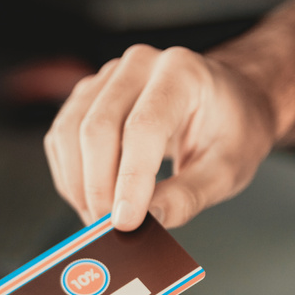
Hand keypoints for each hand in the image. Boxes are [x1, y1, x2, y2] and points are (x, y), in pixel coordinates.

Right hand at [44, 44, 278, 229]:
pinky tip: (91, 197)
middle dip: (98, 188)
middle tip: (110, 230)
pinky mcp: (88, 96)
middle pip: (97, 128)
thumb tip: (148, 221)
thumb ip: (188, 196)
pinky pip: (61, 137)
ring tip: (100, 219)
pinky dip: (70, 175)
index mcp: (182, 72)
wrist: (230, 102)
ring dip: (78, 184)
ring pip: (69, 132)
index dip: (129, 180)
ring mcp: (108, 78)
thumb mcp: (228, 168)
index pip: (144, 127)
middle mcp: (139, 65)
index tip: (125, 223)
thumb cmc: (233, 129)